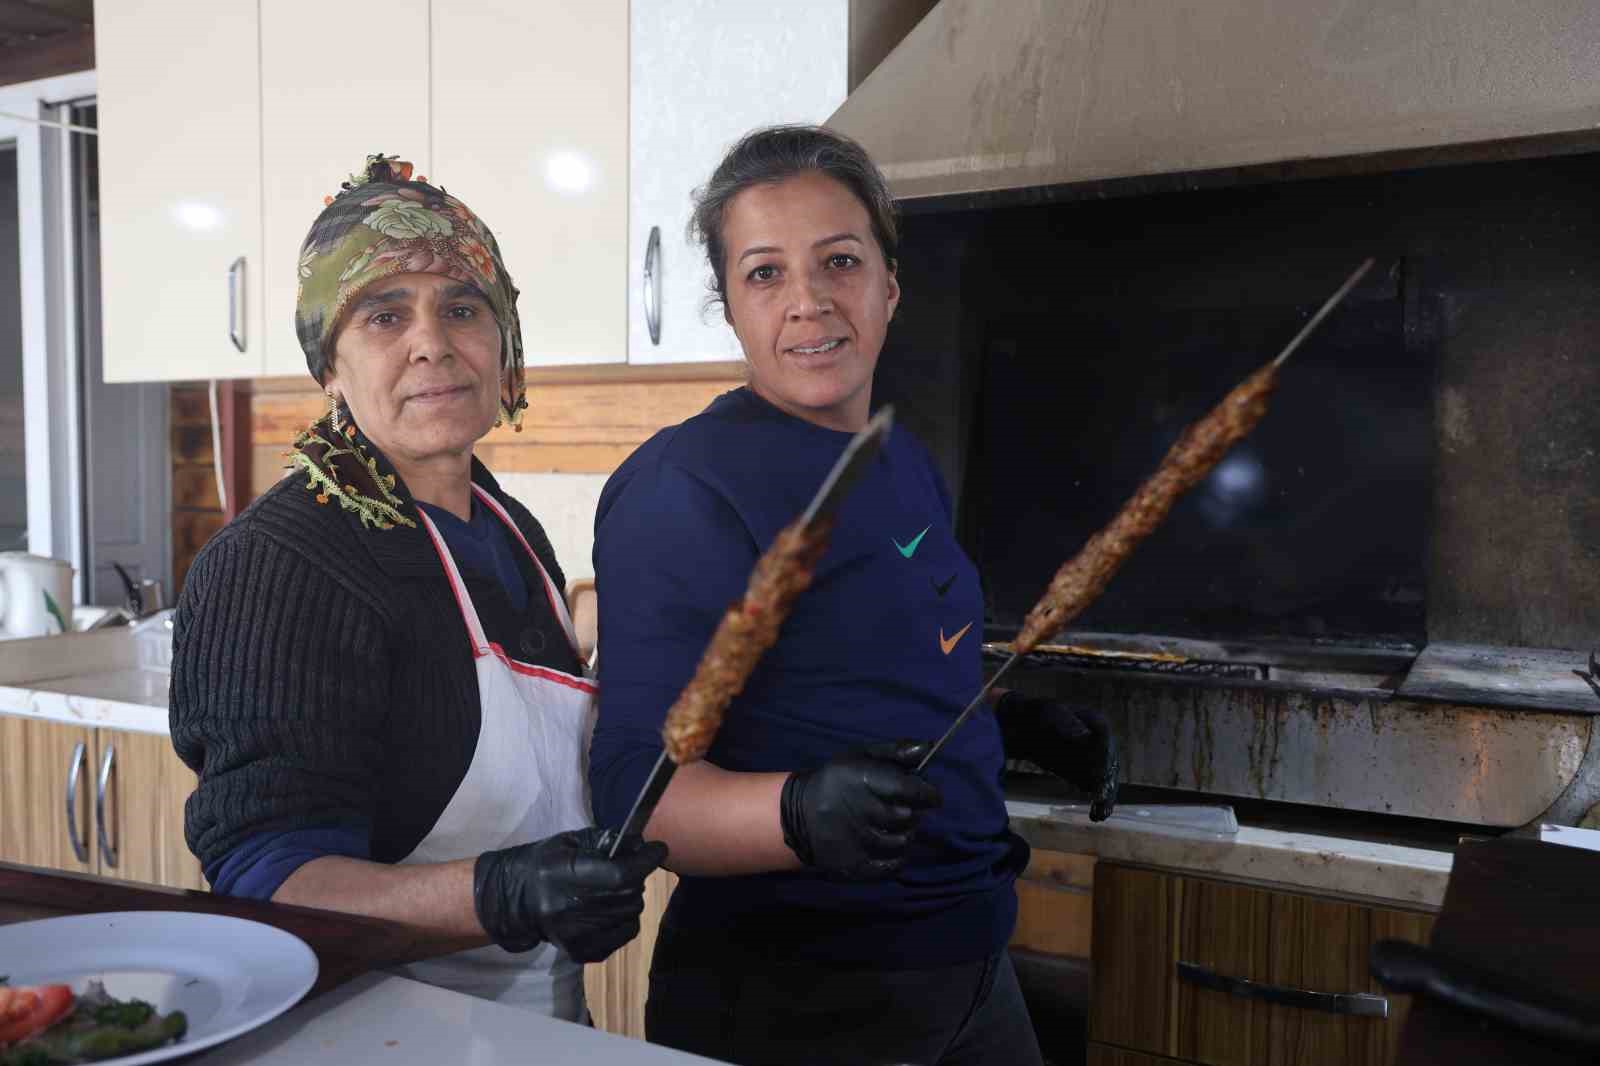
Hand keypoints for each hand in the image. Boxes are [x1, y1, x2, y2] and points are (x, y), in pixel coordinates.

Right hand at [473, 828, 667, 960]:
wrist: (514, 900)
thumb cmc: (544, 864)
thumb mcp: (569, 842)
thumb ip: (604, 841)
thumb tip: (640, 844)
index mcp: (565, 876)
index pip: (620, 874)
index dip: (645, 861)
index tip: (658, 849)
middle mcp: (571, 909)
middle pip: (629, 895)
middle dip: (636, 878)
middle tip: (628, 869)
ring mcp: (577, 935)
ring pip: (631, 915)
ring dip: (631, 898)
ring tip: (615, 890)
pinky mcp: (581, 952)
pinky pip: (625, 935)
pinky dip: (626, 920)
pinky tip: (611, 910)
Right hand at [780, 740, 942, 880]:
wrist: (797, 815)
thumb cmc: (836, 781)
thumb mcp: (860, 757)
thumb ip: (895, 752)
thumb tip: (929, 747)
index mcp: (862, 780)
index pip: (907, 790)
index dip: (927, 794)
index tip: (932, 796)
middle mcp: (860, 811)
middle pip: (908, 817)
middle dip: (915, 814)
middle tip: (906, 810)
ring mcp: (857, 841)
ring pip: (902, 842)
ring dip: (906, 834)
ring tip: (895, 827)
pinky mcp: (854, 865)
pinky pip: (892, 866)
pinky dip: (898, 858)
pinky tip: (890, 847)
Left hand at [997, 692, 1120, 820]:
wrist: (1022, 727)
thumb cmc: (1037, 714)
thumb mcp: (1051, 715)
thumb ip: (1068, 725)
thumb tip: (1083, 738)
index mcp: (1096, 722)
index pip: (1105, 742)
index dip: (1103, 758)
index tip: (1100, 774)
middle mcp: (1100, 742)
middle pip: (1109, 764)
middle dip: (1107, 782)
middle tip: (1102, 798)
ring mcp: (1094, 759)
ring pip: (1105, 779)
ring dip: (1106, 796)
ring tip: (1101, 814)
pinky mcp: (1084, 773)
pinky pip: (1094, 788)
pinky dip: (1097, 800)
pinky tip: (1097, 815)